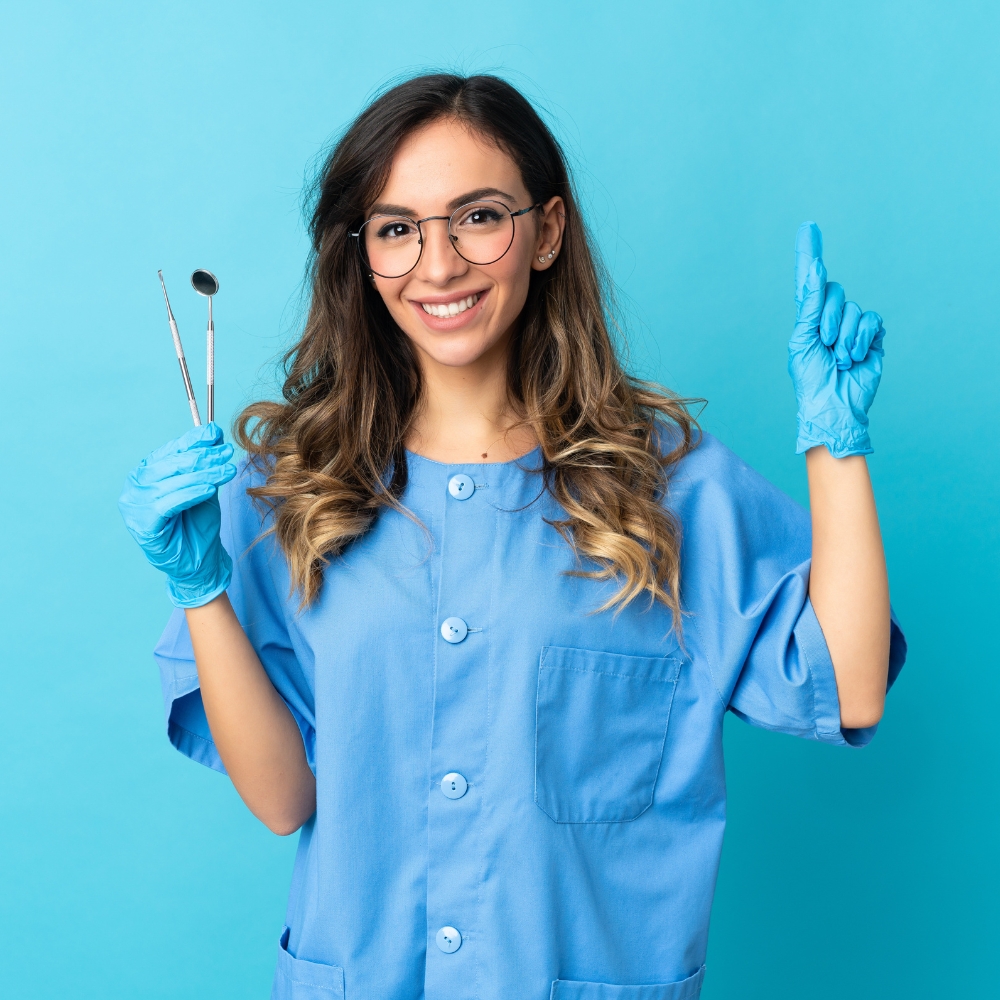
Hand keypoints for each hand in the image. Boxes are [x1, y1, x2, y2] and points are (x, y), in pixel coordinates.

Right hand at [119, 422, 236, 607]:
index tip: (216, 434)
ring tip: (226, 471)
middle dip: (202, 457)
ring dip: (202, 474)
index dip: (193, 440)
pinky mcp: (142, 525)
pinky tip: (208, 489)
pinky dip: (189, 493)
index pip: (170, 450)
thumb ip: (204, 462)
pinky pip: (167, 504)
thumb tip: (213, 432)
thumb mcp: (203, 485)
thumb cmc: (198, 522)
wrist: (199, 560)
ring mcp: (134, 506)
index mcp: (146, 472)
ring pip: (170, 482)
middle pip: (171, 464)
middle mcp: (135, 486)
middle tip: (226, 453)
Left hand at [788, 222, 885, 457]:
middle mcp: (830, 316)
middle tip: (825, 344)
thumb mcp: (802, 341)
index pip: (808, 280)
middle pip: (833, 291)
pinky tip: (856, 357)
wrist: (833, 405)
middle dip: (827, 319)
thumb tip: (816, 270)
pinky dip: (861, 338)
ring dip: (844, 336)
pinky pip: (871, 320)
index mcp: (808, 317)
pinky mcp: (872, 335)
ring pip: (853, 308)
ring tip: (840, 358)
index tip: (808, 227)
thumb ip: (809, 306)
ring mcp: (853, 325)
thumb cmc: (811, 378)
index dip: (809, 253)